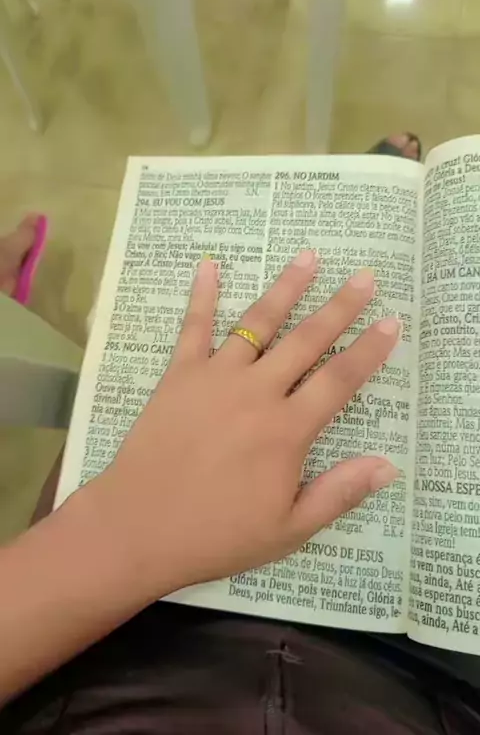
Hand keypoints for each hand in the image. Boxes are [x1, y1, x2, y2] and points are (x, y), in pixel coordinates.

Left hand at [84, 252, 399, 602]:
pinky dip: (201, 295)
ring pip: (258, 323)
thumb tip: (388, 465)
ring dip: (285, 288)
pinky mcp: (179, 375)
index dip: (368, 351)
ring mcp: (216, 378)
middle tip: (364, 277)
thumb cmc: (216, 533)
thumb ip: (338, 494)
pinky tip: (208, 264)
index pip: (339, 381)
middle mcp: (257, 393)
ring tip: (308, 257)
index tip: (391, 322)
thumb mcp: (288, 530)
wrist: (138, 526)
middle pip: (307, 341)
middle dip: (340, 307)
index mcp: (287, 431)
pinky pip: (193, 328)